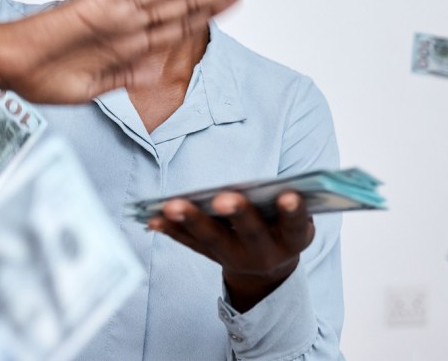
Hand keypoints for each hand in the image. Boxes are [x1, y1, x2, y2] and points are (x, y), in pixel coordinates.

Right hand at [0, 0, 249, 101]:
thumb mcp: (94, 84)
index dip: (210, 9)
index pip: (180, 21)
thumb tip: (152, 70)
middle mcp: (129, 21)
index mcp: (131, 40)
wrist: (11, 65)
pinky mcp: (97, 3)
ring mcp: (117, 11)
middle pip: (182, 0)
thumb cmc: (45, 74)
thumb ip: (125, 75)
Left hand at [148, 190, 313, 311]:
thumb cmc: (282, 225)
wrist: (267, 267)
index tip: (289, 195)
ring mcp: (236, 257)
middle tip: (223, 199)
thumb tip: (273, 179)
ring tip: (171, 205)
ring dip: (190, 220)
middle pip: (250, 233)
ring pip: (212, 239)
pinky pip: (189, 242)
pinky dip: (170, 229)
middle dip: (237, 213)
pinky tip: (153, 218)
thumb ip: (287, 201)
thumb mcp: (295, 217)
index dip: (293, 211)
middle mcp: (265, 253)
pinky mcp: (211, 255)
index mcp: (292, 240)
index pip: (295, 225)